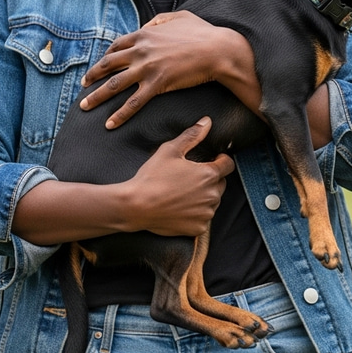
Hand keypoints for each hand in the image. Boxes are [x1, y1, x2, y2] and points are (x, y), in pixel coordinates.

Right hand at [12, 117, 232, 244]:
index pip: (225, 165)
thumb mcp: (166, 150)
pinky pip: (197, 219)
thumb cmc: (145, 174)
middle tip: (185, 174)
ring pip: (209, 202)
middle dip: (206, 178)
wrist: (126, 209)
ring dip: (198, 195)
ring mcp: (201, 216)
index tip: (207, 156)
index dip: (216, 159)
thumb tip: (207, 121)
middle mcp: (209, 197)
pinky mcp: (191, 231)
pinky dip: (190, 213)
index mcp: (206, 175)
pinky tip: (171, 206)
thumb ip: (189, 135)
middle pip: (218, 184)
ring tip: (174, 189)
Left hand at [79, 10, 260, 127]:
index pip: (117, 47)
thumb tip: (148, 26)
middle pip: (108, 64)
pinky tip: (110, 124)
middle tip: (83, 84)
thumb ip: (160, 20)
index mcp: (144, 34)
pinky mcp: (157, 84)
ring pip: (114, 85)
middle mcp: (140, 50)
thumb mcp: (179, 17)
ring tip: (84, 106)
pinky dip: (119, 114)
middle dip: (92, 75)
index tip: (101, 65)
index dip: (106, 57)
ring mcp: (147, 68)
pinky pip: (133, 102)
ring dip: (96, 96)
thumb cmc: (203, 33)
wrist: (217, 50)